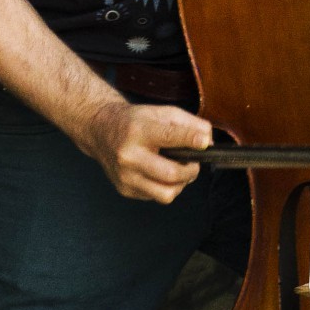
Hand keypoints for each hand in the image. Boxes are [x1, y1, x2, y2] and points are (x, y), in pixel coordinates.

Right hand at [86, 99, 213, 201]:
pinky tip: (160, 173)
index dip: (190, 140)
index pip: (168, 136)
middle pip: (170, 174)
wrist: (101, 131)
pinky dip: (165, 186)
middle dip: (191, 170)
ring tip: (178, 170)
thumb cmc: (135, 121)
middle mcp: (129, 155)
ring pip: (166, 194)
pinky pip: (156, 197)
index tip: (204, 143)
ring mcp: (125, 176)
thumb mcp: (161, 112)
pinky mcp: (125, 190)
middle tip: (193, 163)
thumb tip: (208, 141)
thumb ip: (189, 123)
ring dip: (180, 184)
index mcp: (138, 131)